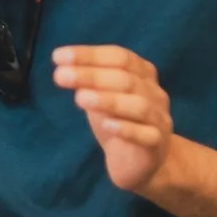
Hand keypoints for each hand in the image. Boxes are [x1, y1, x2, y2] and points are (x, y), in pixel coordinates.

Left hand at [55, 45, 172, 193]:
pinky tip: (107, 126)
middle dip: (91, 75)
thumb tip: (63, 67)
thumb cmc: (118, 120)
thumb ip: (87, 83)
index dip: (90, 55)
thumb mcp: (100, 97)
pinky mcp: (156, 145)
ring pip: (139, 106)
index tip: (58, 56)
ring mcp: (159, 119)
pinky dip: (127, 129)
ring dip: (108, 100)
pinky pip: (146, 136)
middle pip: (126, 79)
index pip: (119, 57)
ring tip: (79, 98)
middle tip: (59, 76)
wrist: (140, 161)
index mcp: (142, 74)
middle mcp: (154, 93)